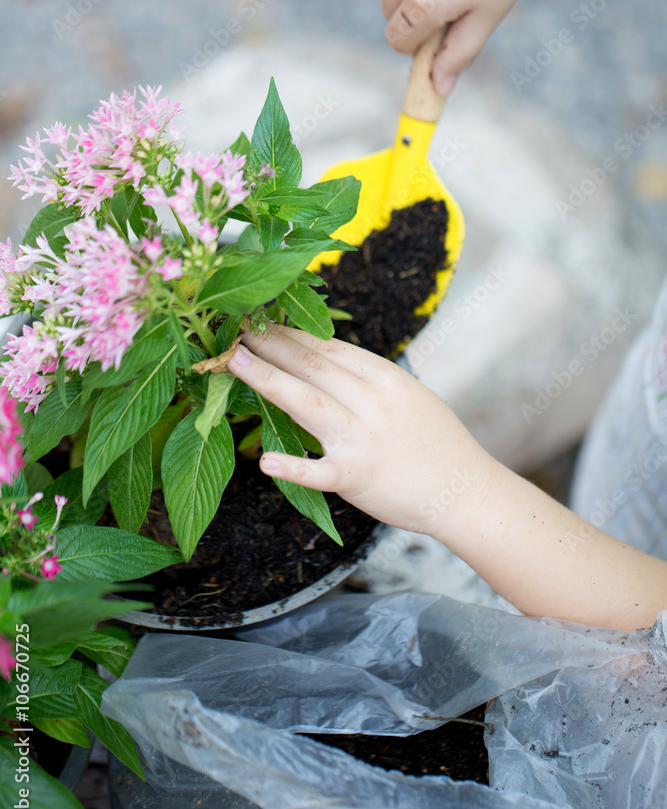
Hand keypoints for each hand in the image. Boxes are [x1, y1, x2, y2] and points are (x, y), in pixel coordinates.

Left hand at [227, 325, 666, 629]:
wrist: (466, 491)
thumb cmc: (434, 443)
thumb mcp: (406, 396)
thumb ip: (365, 379)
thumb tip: (321, 356)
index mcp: (385, 378)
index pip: (328, 347)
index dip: (289, 330)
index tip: (259, 316)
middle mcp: (372, 402)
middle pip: (312, 365)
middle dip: (269, 343)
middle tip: (230, 327)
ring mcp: (363, 439)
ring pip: (308, 403)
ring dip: (267, 379)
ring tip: (233, 360)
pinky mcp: (357, 478)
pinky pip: (320, 471)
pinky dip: (294, 467)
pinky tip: (264, 461)